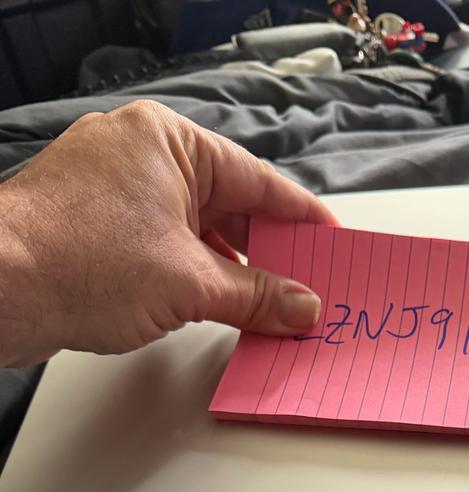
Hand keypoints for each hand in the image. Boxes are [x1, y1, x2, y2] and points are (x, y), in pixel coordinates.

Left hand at [0, 100, 337, 366]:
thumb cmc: (73, 260)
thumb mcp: (188, 283)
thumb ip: (255, 295)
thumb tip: (300, 305)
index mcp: (168, 142)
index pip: (257, 180)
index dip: (300, 217)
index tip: (330, 242)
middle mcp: (140, 156)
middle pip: (228, 205)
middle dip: (267, 252)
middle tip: (305, 286)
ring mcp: (115, 190)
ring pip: (196, 229)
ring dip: (231, 269)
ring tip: (268, 306)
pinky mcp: (97, 225)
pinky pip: (165, 245)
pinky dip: (194, 274)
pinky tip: (216, 303)